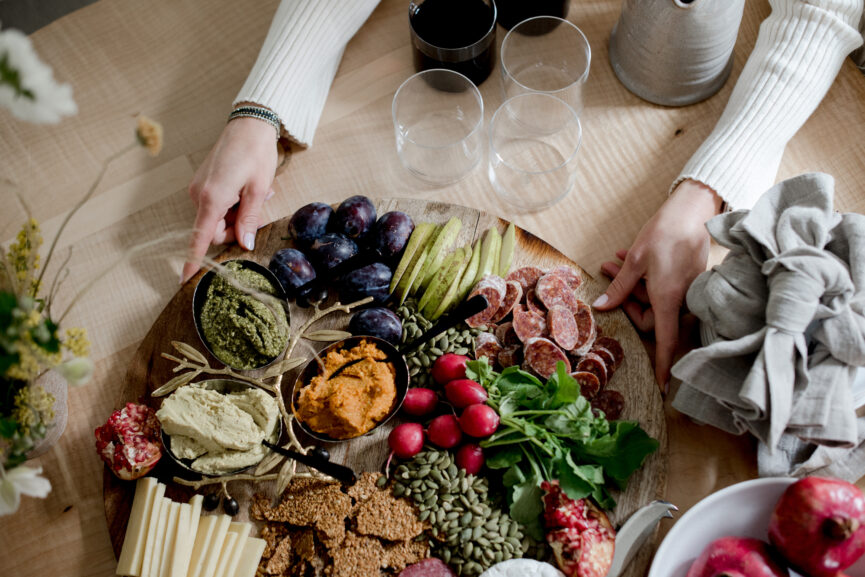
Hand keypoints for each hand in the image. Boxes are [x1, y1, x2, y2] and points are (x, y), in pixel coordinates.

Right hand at [182, 116, 278, 282]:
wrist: (249, 124)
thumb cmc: (256, 154)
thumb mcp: (259, 190)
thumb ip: (249, 219)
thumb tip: (244, 244)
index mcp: (212, 198)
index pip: (200, 237)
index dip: (194, 260)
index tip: (185, 280)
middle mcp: (199, 195)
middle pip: (214, 231)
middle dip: (235, 229)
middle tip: (256, 210)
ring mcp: (199, 188)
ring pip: (216, 219)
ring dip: (236, 214)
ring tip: (255, 194)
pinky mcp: (202, 183)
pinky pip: (215, 206)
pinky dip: (231, 204)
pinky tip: (246, 189)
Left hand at [593, 179, 722, 390]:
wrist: (692, 210)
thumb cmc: (664, 233)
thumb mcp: (635, 261)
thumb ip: (619, 287)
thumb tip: (601, 307)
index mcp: (669, 299)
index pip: (665, 341)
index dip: (662, 365)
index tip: (662, 387)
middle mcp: (683, 300)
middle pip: (651, 317)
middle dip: (626, 297)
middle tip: (607, 269)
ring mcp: (689, 290)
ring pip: (654, 299)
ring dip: (633, 284)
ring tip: (615, 259)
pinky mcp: (690, 280)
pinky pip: (664, 289)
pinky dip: (646, 278)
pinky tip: (630, 257)